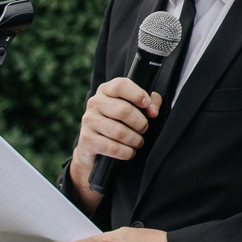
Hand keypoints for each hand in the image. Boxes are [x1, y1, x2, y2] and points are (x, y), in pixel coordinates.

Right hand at [69, 76, 160, 199]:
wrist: (95, 157)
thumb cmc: (120, 129)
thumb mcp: (134, 114)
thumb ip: (148, 104)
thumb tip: (154, 105)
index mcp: (107, 91)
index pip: (122, 84)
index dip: (139, 95)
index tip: (149, 107)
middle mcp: (94, 104)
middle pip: (124, 110)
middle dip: (140, 124)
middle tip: (144, 131)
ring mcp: (88, 123)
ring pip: (120, 130)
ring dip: (135, 140)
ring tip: (138, 143)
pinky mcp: (86, 142)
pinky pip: (112, 146)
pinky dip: (126, 152)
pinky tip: (129, 153)